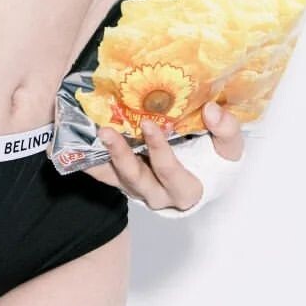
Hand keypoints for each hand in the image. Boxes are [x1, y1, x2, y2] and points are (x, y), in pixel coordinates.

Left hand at [88, 99, 244, 211]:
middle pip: (137, 180)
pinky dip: (90, 162)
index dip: (159, 151)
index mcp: (187, 189)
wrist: (204, 175)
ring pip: (118, 178)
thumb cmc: (216, 161)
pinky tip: (76, 146)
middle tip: (107, 132)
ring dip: (101, 158)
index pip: (170, 172)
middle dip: (121, 156)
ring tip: (89, 136)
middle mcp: (159, 194)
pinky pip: (106, 175)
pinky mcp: (125, 180)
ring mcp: (139, 189)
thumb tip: (211, 111)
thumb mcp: (229, 148)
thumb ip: (226, 130)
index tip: (148, 124)